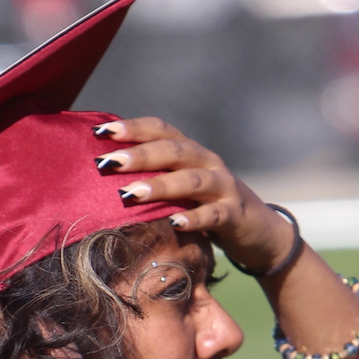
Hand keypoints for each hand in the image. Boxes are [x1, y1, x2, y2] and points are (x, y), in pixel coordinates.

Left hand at [95, 117, 292, 274]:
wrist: (258, 230)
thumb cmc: (205, 207)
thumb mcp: (180, 187)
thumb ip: (152, 176)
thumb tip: (103, 172)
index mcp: (190, 152)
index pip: (160, 130)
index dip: (132, 127)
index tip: (99, 131)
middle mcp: (207, 162)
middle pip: (173, 151)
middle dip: (139, 155)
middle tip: (108, 163)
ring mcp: (223, 187)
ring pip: (192, 180)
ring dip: (160, 186)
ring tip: (130, 195)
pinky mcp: (234, 214)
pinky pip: (214, 215)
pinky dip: (195, 218)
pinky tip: (175, 224)